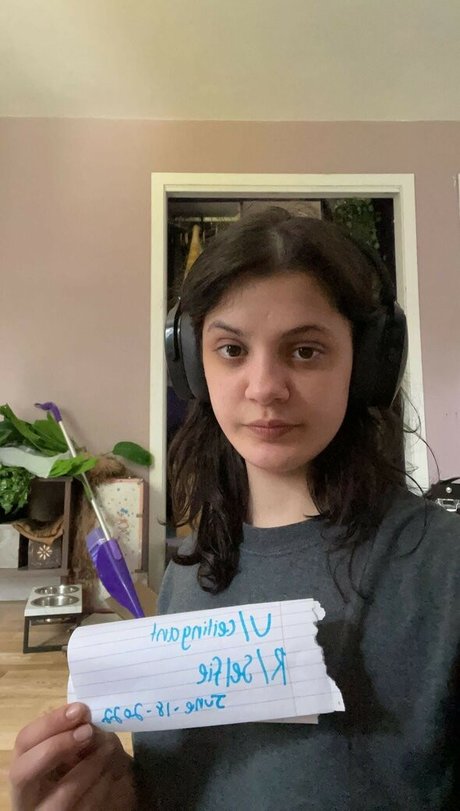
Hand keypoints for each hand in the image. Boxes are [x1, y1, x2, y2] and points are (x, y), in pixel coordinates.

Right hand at [9, 702, 135, 810]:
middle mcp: (28, 792)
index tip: (79, 710)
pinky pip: (85, 808)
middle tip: (87, 731)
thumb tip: (83, 717)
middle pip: (22, 773)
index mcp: (28, 764)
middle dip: (55, 747)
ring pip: (59, 797)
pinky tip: (111, 773)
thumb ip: (79, 730)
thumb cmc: (91, 762)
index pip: (24, 741)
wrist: (111, 794)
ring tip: (108, 749)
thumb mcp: (83, 744)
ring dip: (88, 768)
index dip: (49, 723)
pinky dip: (101, 787)